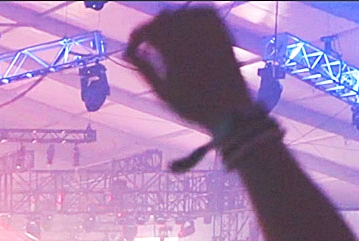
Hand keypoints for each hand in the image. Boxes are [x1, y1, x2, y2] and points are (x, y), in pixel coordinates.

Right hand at [125, 6, 253, 131]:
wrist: (230, 108)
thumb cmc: (194, 106)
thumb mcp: (163, 92)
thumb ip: (144, 69)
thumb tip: (128, 53)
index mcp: (175, 51)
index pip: (147, 31)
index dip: (135, 39)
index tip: (131, 50)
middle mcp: (193, 35)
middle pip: (162, 18)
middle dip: (151, 31)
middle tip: (148, 48)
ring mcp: (210, 31)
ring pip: (181, 13)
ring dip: (170, 23)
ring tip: (167, 41)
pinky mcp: (222, 31)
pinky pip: (202, 12)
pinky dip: (191, 17)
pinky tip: (186, 30)